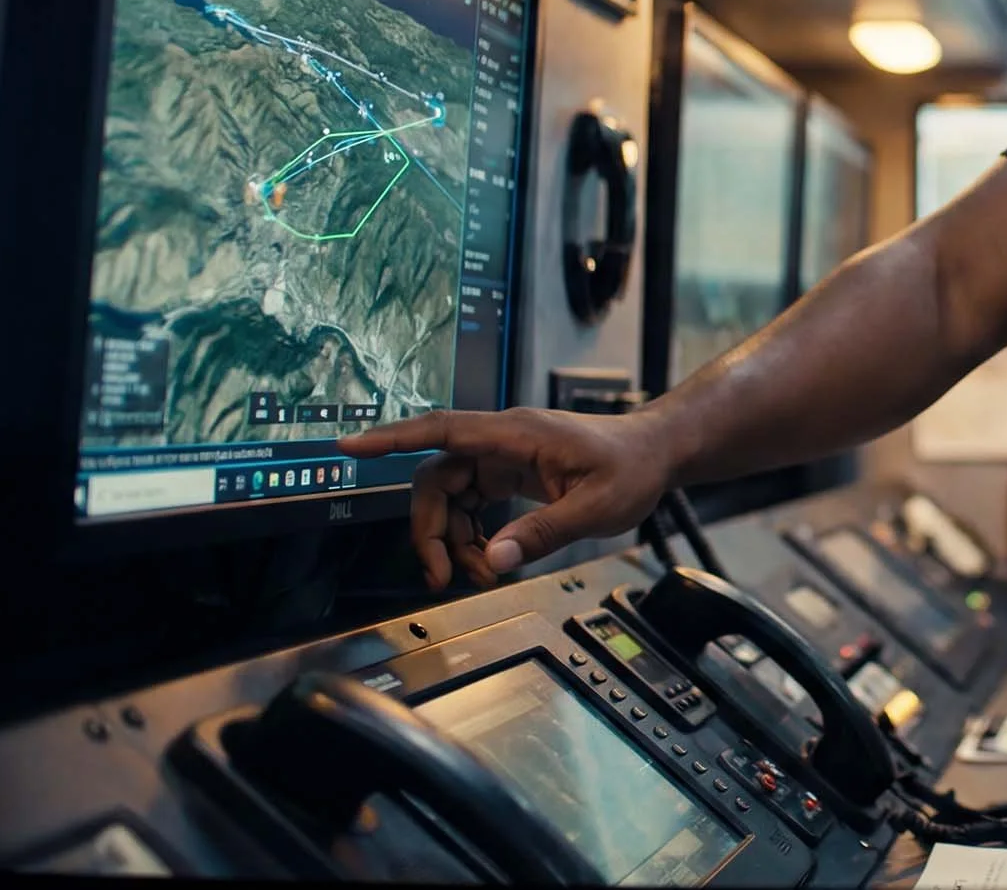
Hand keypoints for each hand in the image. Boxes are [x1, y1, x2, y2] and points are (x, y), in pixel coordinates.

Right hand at [339, 406, 678, 588]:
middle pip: (435, 478)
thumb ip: (542, 532)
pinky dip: (470, 532)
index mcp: (516, 435)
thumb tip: (493, 558)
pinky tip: (488, 557)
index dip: (391, 438)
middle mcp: (502, 440)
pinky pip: (471, 502)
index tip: (350, 445)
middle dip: (430, 529)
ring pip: (450, 495)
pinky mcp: (510, 472)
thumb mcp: (595, 507)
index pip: (440, 430)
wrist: (657, 452)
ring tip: (478, 573)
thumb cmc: (632, 467)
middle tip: (443, 576)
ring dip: (452, 538)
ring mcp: (504, 456)